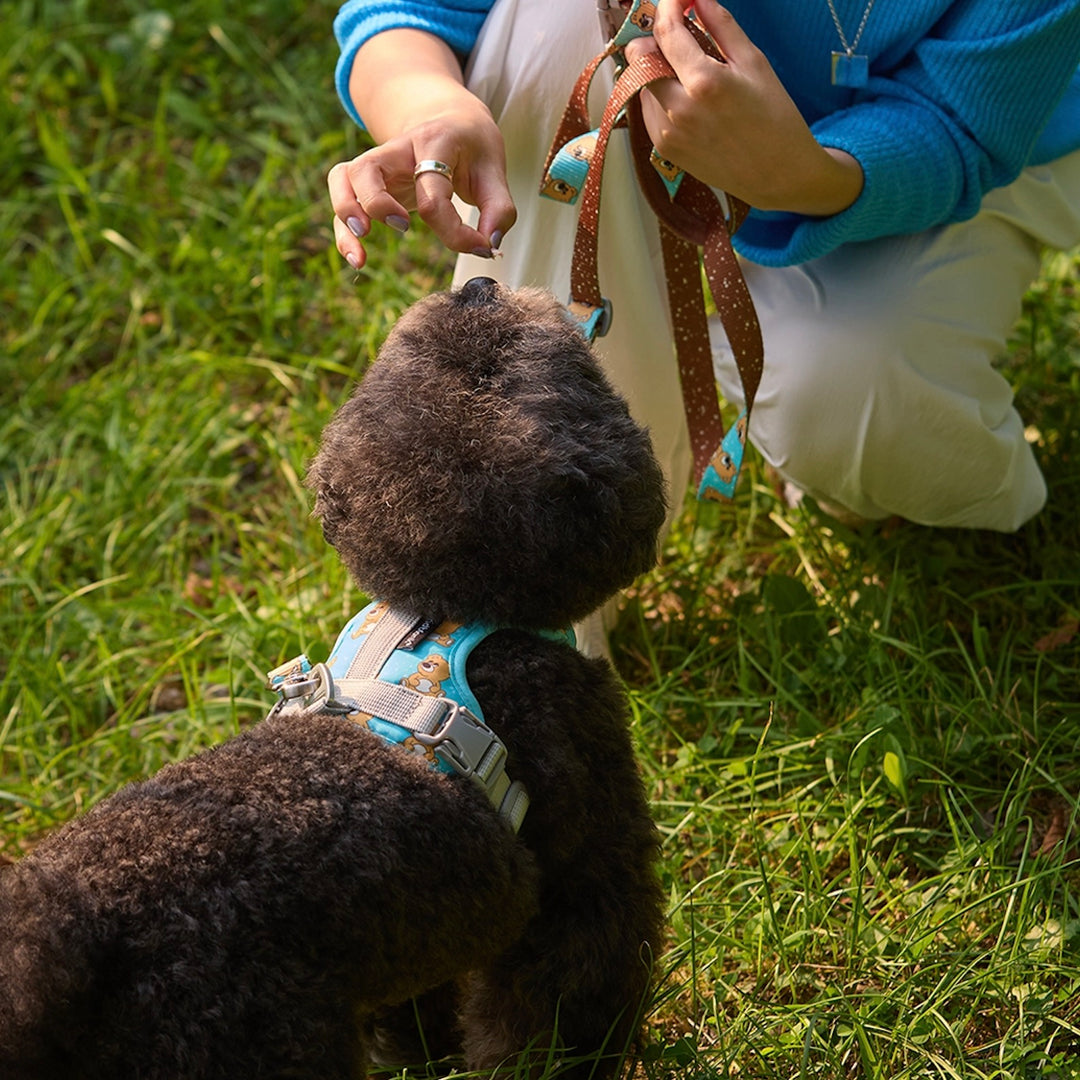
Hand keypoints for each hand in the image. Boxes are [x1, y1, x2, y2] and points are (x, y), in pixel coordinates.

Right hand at [327, 30, 516, 269]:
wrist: (449, 118)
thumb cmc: (471, 147)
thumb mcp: (495, 170)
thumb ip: (499, 210)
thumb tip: (490, 245)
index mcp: (434, 143)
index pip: (434, 193)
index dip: (456, 231)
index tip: (480, 247)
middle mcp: (397, 149)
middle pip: (368, 169)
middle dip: (378, 203)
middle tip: (403, 227)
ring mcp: (378, 164)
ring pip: (343, 178)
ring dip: (346, 213)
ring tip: (362, 249)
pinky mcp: (368, 181)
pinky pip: (342, 198)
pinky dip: (342, 229)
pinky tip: (358, 256)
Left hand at [624, 0, 862, 215]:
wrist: (777, 173)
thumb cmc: (774, 116)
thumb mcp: (754, 63)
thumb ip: (721, 26)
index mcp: (704, 82)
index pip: (666, 31)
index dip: (667, 6)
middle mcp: (678, 109)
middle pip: (640, 58)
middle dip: (654, 39)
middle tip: (676, 34)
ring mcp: (667, 133)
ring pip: (642, 85)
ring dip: (658, 69)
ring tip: (689, 73)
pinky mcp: (664, 150)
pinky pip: (650, 111)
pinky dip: (661, 96)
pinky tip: (687, 100)